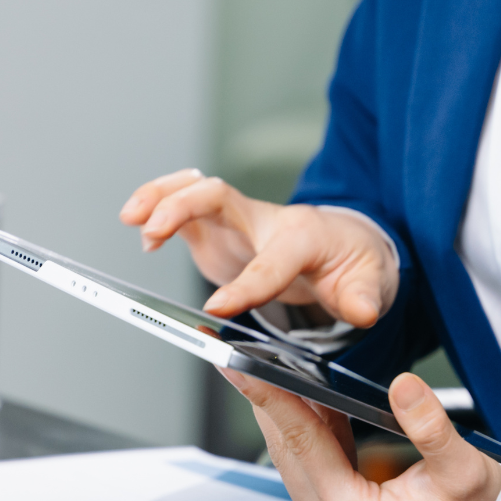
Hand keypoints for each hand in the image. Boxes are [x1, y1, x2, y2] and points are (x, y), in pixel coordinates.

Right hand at [119, 170, 396, 327]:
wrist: (340, 245)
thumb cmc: (350, 262)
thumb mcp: (369, 281)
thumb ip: (364, 295)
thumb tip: (363, 311)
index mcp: (302, 235)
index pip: (270, 259)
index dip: (246, 284)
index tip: (218, 309)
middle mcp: (263, 218)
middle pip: (219, 195)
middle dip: (183, 207)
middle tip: (152, 230)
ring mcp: (235, 220)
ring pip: (193, 189)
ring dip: (159, 196)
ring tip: (132, 217)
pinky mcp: (215, 228)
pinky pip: (181, 209)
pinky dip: (157, 212)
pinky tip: (143, 236)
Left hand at [226, 369, 500, 500]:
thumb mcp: (466, 471)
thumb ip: (432, 428)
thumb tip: (404, 388)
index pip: (305, 447)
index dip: (273, 401)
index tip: (243, 368)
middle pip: (289, 457)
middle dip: (269, 405)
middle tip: (248, 361)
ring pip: (293, 469)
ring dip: (284, 423)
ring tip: (272, 378)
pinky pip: (308, 481)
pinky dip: (305, 445)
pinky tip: (304, 412)